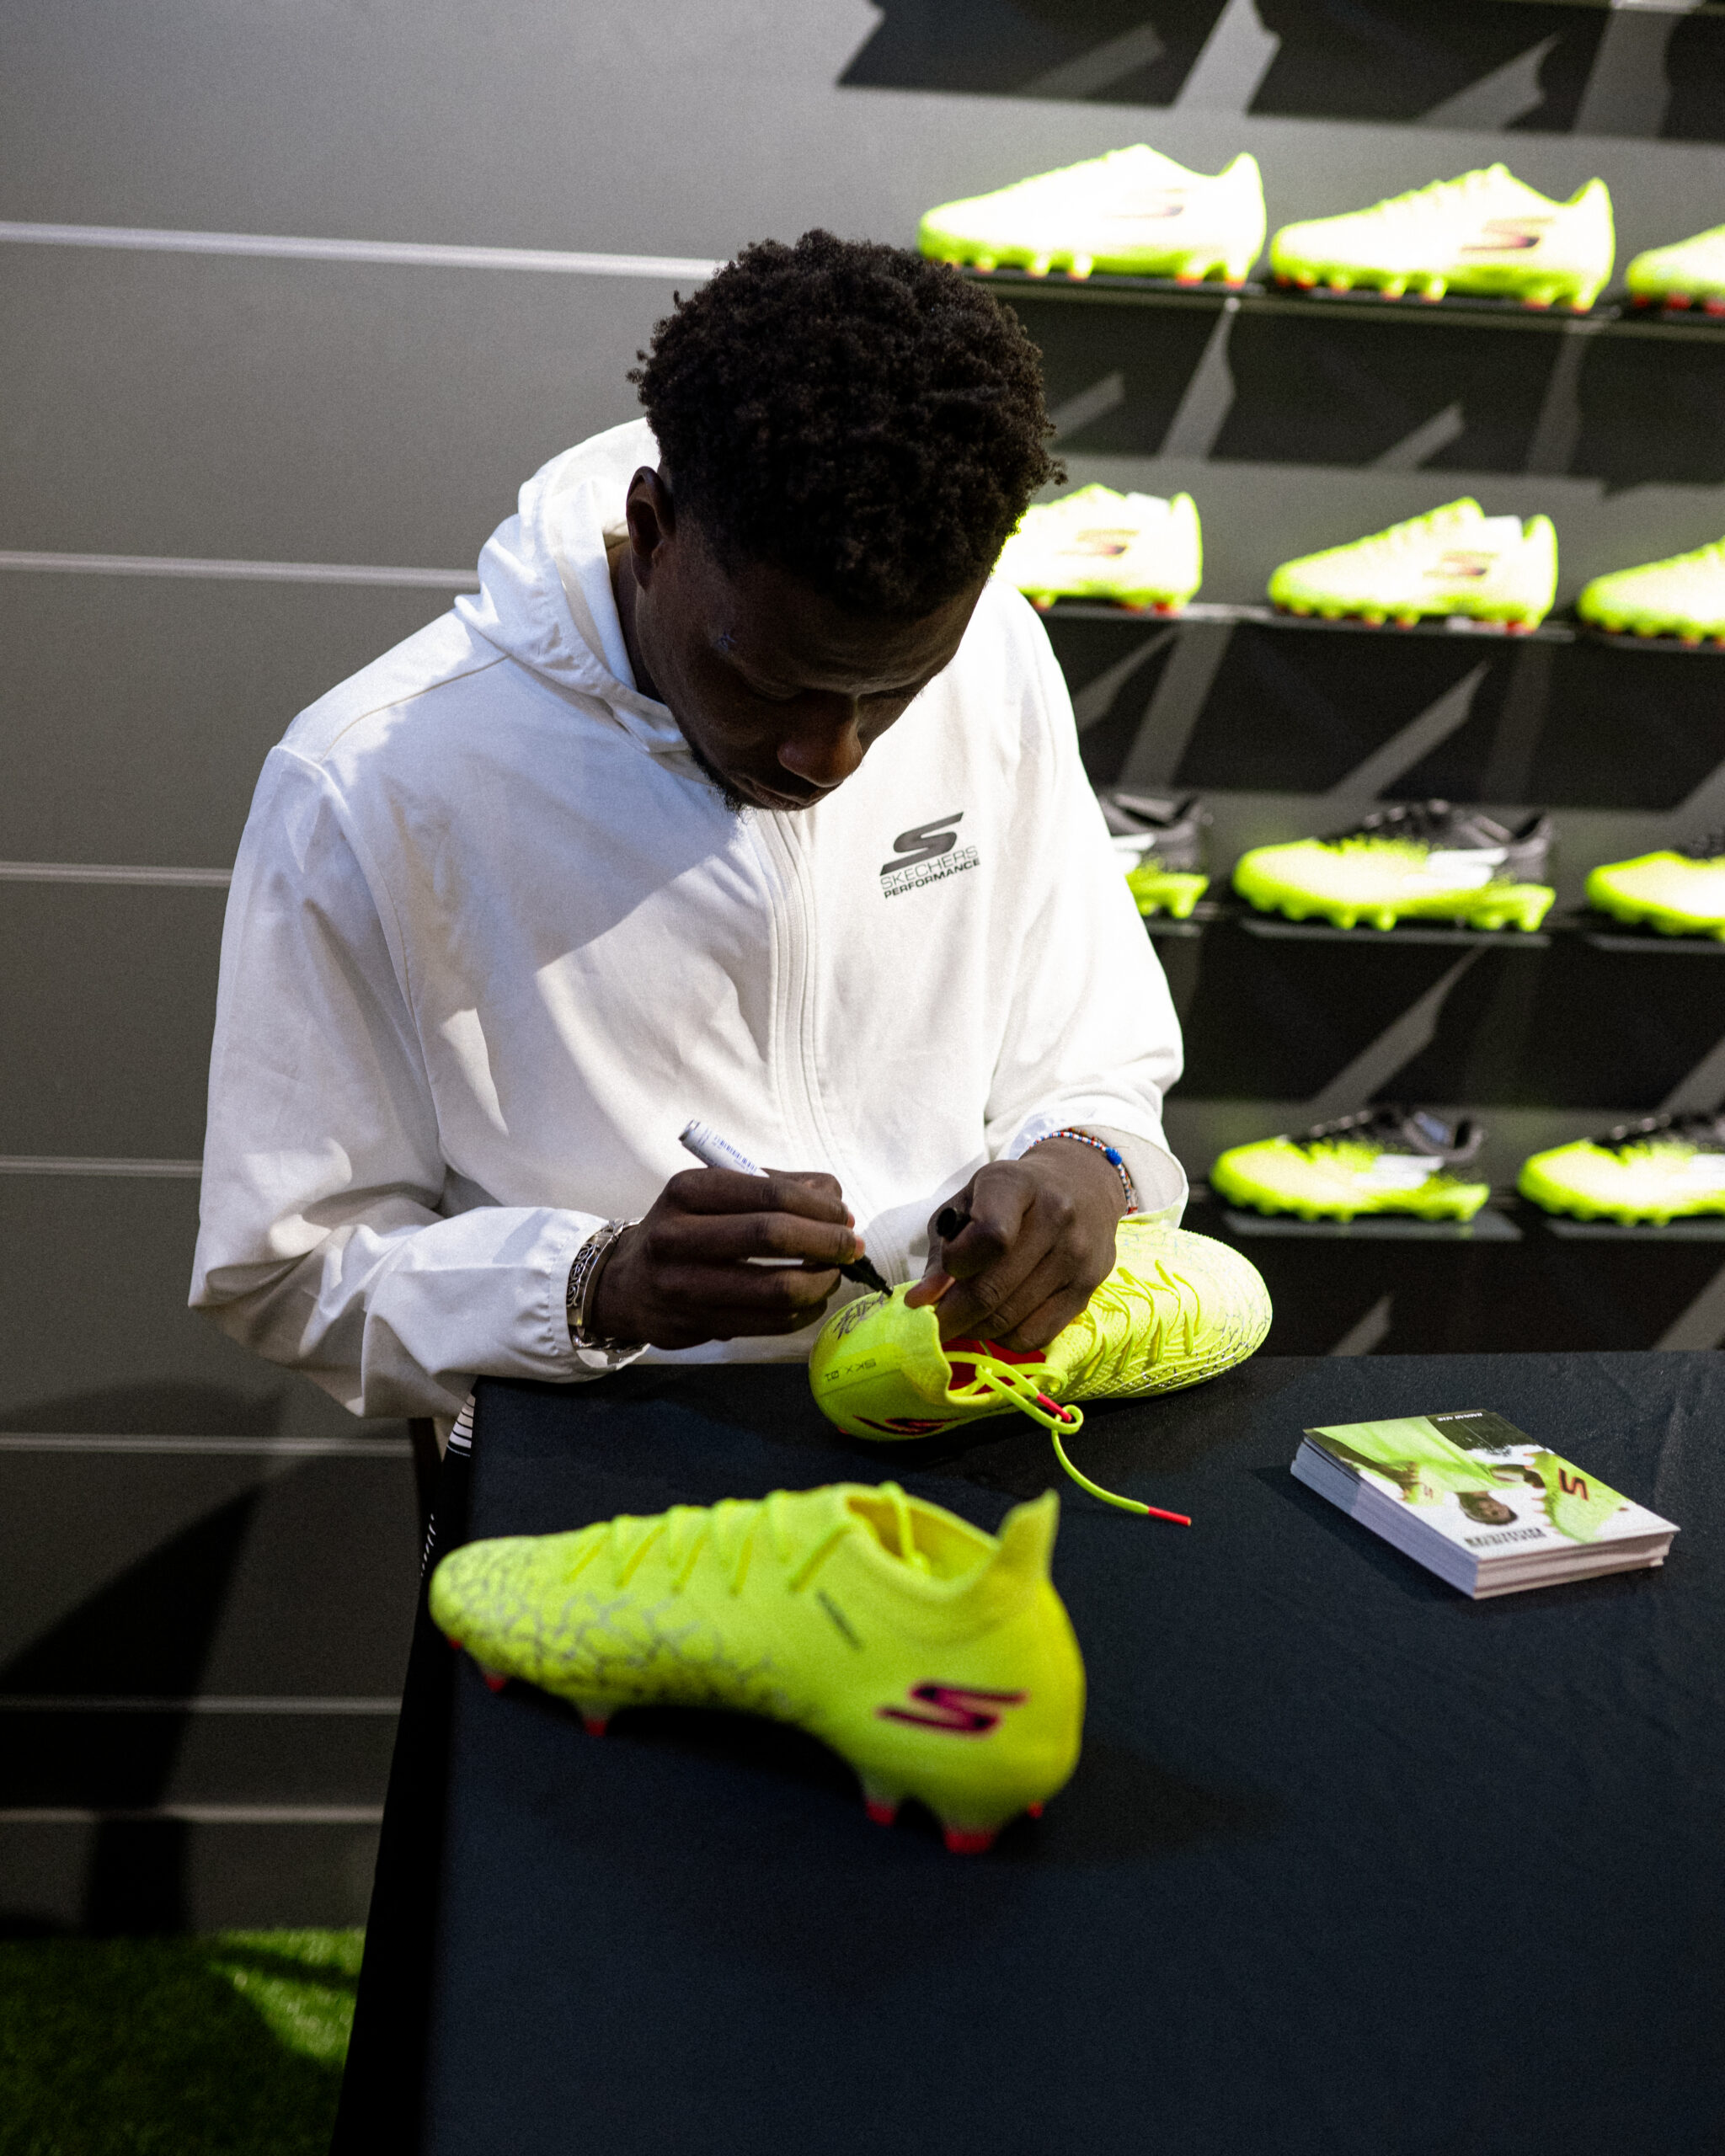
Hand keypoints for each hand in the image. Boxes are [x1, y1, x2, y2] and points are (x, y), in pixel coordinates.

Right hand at [590, 1168, 862, 1349]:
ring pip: (776, 1288)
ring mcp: (683, 1285)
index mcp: (688, 1189)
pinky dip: (804, 1311)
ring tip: (834, 1273)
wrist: (627, 1283)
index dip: (819, 1207)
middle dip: (826, 1241)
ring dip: (821, 1282)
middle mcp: (678, 1235)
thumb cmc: (686, 1229)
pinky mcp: (696, 1325)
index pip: (770, 1193)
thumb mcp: (715, 1193)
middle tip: (852, 1245)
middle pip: (772, 1237)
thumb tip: (835, 1202)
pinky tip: (813, 1299)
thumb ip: (775, 1186)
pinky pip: (769, 1323)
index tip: (844, 1215)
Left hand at [904, 1139, 1124, 1350]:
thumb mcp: (968, 1202)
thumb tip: (921, 1301)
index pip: (989, 1236)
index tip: (946, 1270)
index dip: (956, 1263)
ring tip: (964, 1321)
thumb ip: (942, 1248)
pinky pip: (1036, 1336)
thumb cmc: (1011, 1194)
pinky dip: (1006, 1339)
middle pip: (993, 1289)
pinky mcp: (1089, 1288)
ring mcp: (1077, 1256)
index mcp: (1016, 1185)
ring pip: (1011, 1320)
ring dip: (976, 1330)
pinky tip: (997, 1322)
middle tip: (934, 1325)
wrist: (1081, 1184)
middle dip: (952, 1317)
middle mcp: (1055, 1217)